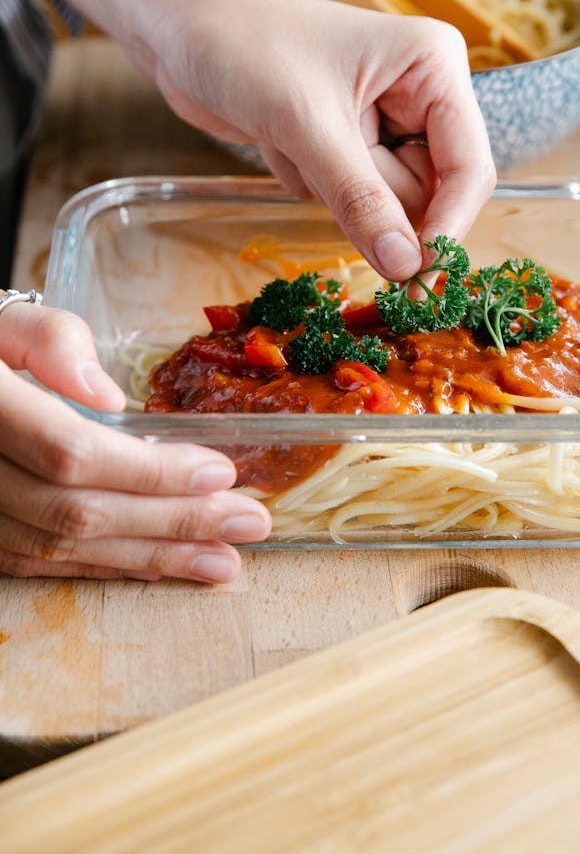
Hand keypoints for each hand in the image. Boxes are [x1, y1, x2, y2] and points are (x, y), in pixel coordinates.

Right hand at [0, 299, 270, 581]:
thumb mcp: (4, 318)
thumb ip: (53, 342)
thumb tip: (109, 395)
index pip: (71, 453)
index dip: (148, 469)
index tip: (220, 471)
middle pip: (77, 512)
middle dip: (173, 523)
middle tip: (250, 524)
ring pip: (60, 550)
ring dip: (150, 560)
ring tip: (223, 562)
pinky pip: (38, 563)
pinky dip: (105, 566)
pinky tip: (160, 565)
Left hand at [140, 0, 496, 280]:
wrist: (177, 26)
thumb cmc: (244, 48)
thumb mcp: (306, 125)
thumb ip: (361, 199)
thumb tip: (408, 269)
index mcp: (434, 66)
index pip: (469, 168)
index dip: (447, 226)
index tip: (418, 281)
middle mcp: (420, 93)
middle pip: (428, 192)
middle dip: (368, 194)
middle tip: (316, 160)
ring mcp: (383, 120)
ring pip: (384, 201)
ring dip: (330, 187)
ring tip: (289, 136)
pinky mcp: (347, 142)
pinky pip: (348, 197)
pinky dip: (309, 181)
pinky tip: (278, 139)